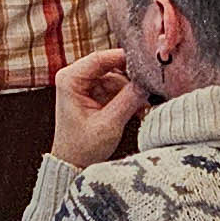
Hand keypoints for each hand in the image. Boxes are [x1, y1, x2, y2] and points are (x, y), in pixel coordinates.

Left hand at [50, 47, 148, 169]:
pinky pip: (116, 89)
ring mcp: (85, 86)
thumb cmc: (83, 146)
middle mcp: (75, 78)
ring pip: (116, 78)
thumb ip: (127, 101)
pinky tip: (137, 112)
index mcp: (70, 79)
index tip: (146, 61)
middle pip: (110, 67)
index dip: (123, 58)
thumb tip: (146, 83)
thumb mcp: (108, 124)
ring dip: (131, 92)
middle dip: (130, 80)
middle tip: (149, 90)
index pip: (99, 58)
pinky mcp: (94, 95)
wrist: (74, 163)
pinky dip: (128, 99)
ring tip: (142, 109)